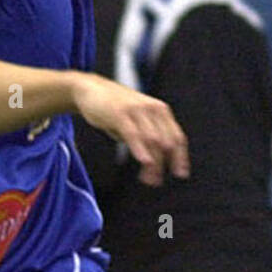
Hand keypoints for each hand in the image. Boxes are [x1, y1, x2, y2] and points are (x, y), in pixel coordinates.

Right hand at [73, 73, 188, 184]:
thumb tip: (154, 163)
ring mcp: (137, 110)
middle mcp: (152, 109)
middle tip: (156, 182)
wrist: (90, 89)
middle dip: (164, 165)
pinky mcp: (120, 113)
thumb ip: (146, 138)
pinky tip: (144, 162)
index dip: (180, 158)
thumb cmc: (114, 108)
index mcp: (160, 111)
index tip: (180, 174)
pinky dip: (140, 149)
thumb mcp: (136, 122)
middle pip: (166, 142)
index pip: (177, 137)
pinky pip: (134, 134)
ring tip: (148, 180)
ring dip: (153, 163)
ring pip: (152, 140)